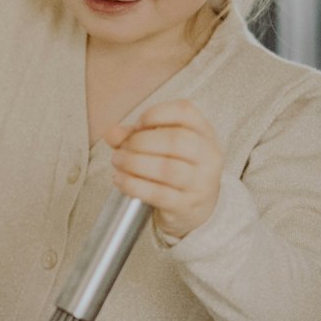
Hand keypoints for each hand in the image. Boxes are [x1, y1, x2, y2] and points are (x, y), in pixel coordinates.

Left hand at [105, 99, 221, 239]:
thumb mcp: (161, 147)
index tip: (138, 124)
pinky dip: (134, 185)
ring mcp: (201, 183)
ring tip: (118, 162)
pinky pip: (158, 194)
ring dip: (134, 163)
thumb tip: (112, 133)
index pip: (185, 111)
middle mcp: (209, 156)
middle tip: (122, 149)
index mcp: (204, 132)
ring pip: (167, 168)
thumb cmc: (176, 169)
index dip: (157, 113)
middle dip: (140, 141)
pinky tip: (120, 180)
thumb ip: (134, 136)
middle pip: (175, 140)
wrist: (196, 209)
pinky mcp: (187, 205)